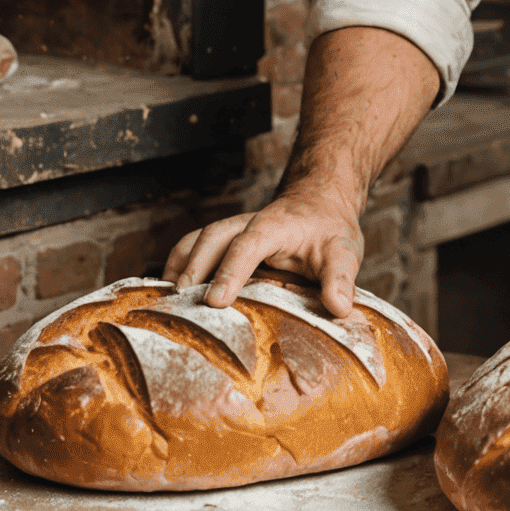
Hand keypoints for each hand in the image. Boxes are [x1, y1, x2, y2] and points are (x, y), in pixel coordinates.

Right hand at [163, 184, 363, 312]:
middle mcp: (248, 223)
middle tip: (181, 303)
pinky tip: (168, 290)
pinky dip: (179, 263)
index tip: (215, 300)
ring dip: (181, 264)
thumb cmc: (329, 230)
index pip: (249, 244)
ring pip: (199, 238)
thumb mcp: (344, 251)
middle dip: (195, 267)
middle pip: (214, 237)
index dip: (231, 270)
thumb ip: (341, 277)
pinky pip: (195, 246)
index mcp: (276, 226)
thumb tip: (339, 307)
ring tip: (165, 299)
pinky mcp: (226, 241)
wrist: (319, 204)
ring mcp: (234, 230)